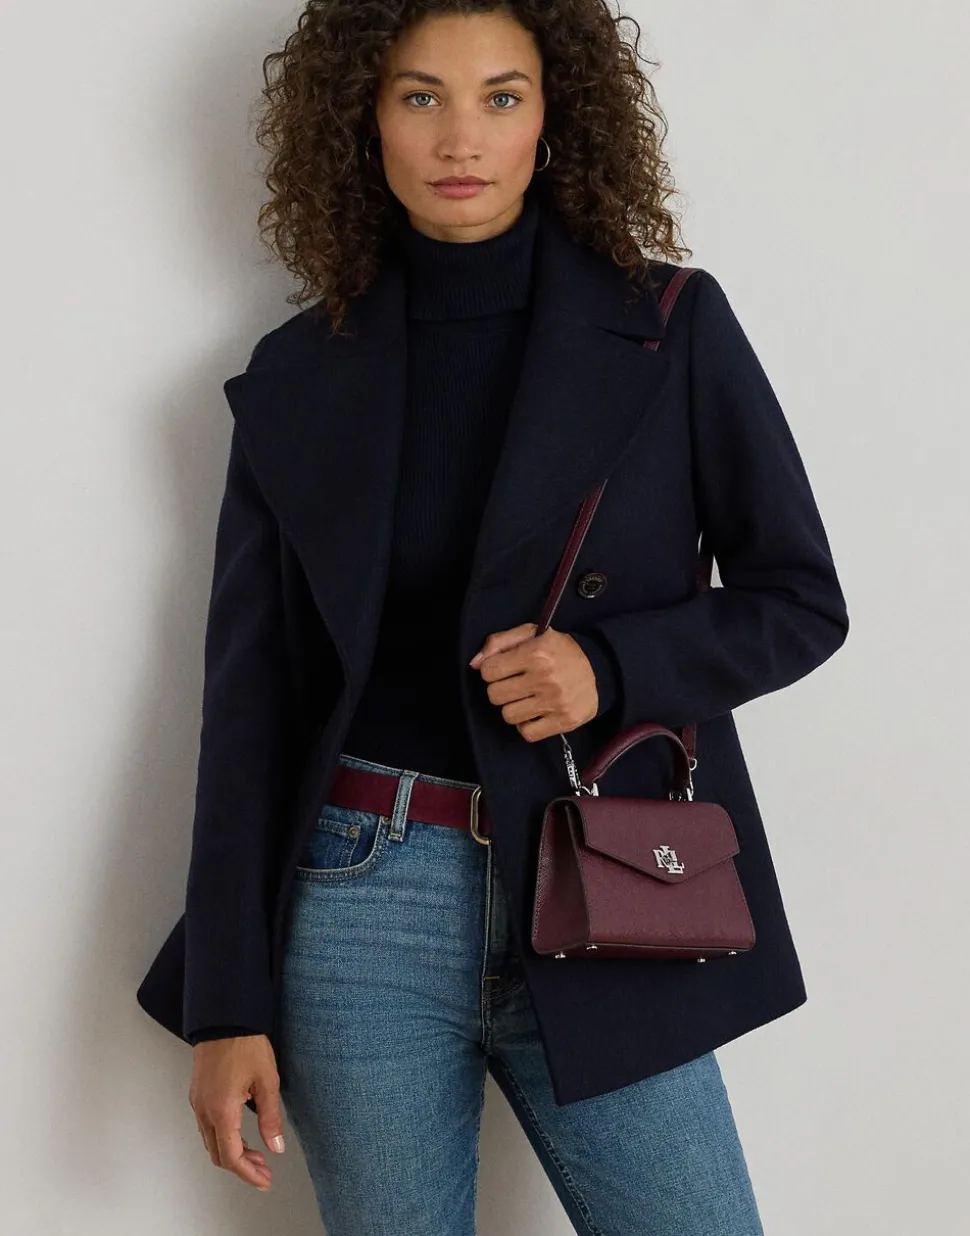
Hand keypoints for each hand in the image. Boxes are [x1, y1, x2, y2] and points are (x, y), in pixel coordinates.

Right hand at [189, 1035, 285, 1191]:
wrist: (224, 1018)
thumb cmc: (246, 1045)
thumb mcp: (267, 1081)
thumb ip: (270, 1118)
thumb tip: (276, 1147)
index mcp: (222, 1111)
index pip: (231, 1156)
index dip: (248, 1173)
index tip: (265, 1180)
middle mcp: (204, 1111)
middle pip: (218, 1154)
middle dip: (242, 1167)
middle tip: (264, 1170)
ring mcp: (198, 1103)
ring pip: (211, 1142)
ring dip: (233, 1153)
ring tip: (257, 1154)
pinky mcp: (198, 1094)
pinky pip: (207, 1127)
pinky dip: (224, 1138)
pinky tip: (241, 1134)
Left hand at [468, 622, 598, 741]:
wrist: (600, 669)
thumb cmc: (560, 651)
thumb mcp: (531, 634)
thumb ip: (499, 642)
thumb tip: (475, 664)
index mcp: (536, 653)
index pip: (489, 671)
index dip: (492, 670)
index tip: (504, 669)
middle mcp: (545, 678)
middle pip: (495, 695)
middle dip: (500, 689)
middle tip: (515, 684)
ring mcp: (555, 702)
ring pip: (508, 715)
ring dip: (513, 708)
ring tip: (526, 698)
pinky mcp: (564, 721)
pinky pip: (527, 733)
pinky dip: (527, 725)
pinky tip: (535, 712)